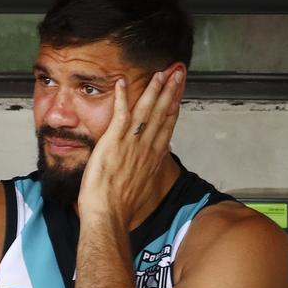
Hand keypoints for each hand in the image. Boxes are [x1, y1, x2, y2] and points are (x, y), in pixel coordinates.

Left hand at [77, 69, 183, 226]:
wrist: (108, 215)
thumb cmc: (120, 208)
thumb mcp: (141, 188)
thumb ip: (145, 173)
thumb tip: (147, 170)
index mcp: (152, 158)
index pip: (167, 126)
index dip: (174, 106)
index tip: (179, 92)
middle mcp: (145, 147)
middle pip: (162, 113)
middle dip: (171, 91)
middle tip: (177, 73)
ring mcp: (130, 143)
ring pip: (145, 110)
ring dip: (154, 89)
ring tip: (160, 73)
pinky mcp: (113, 142)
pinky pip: (120, 113)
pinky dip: (122, 97)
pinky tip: (123, 82)